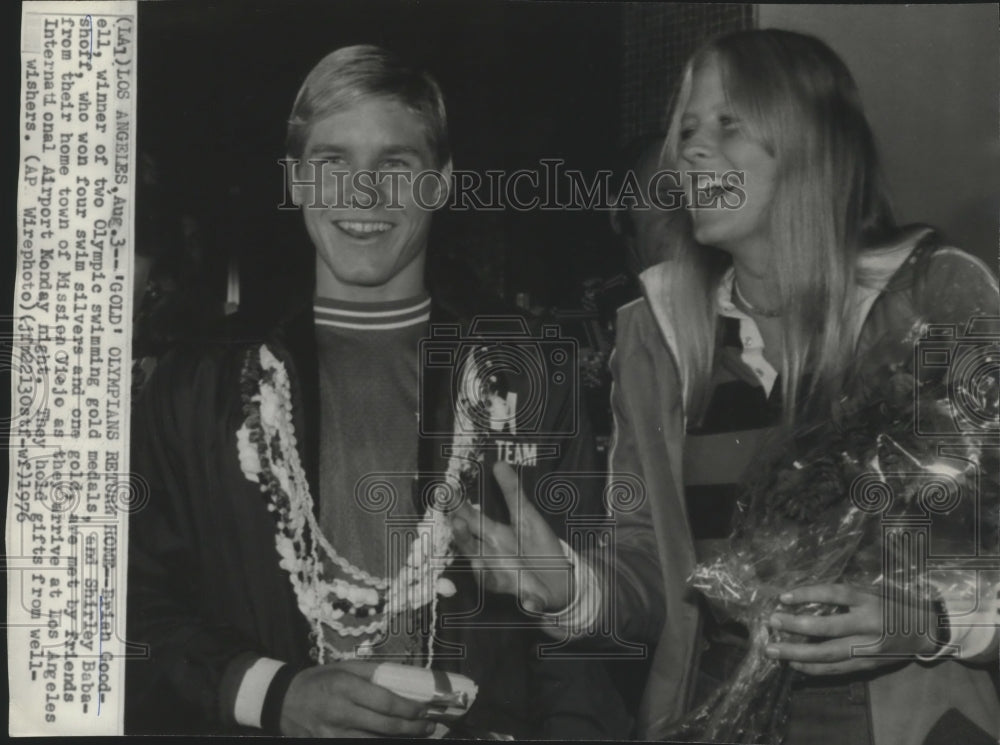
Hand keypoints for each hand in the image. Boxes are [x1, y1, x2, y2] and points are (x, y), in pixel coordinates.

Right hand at [280, 660, 435, 736]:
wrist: (283, 701)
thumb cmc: (318, 681)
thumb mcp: (344, 667)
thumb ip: (373, 672)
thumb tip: (403, 677)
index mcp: (345, 687)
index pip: (385, 702)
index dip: (409, 708)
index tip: (425, 708)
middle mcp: (340, 712)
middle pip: (384, 726)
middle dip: (412, 727)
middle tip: (429, 725)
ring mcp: (333, 734)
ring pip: (374, 741)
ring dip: (400, 739)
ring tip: (417, 734)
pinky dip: (378, 743)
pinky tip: (392, 740)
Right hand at [450, 461, 572, 612]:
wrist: (559, 580)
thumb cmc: (536, 547)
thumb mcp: (527, 517)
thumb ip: (512, 493)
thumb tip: (498, 464)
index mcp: (494, 537)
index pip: (472, 521)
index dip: (459, 509)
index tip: (446, 495)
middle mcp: (494, 558)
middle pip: (473, 548)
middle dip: (464, 538)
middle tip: (456, 523)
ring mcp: (508, 579)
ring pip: (489, 577)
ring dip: (484, 571)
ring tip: (479, 562)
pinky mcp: (528, 597)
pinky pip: (528, 602)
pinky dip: (529, 603)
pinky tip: (531, 603)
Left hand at [765, 583, 940, 675]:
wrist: (925, 631)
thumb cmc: (892, 605)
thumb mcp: (872, 591)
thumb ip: (843, 596)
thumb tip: (804, 597)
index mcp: (868, 600)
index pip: (834, 594)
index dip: (807, 594)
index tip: (783, 596)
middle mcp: (868, 624)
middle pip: (826, 627)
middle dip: (795, 626)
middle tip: (771, 621)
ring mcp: (867, 648)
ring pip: (828, 654)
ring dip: (797, 652)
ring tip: (773, 649)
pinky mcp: (867, 666)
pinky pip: (835, 669)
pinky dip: (812, 668)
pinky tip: (793, 663)